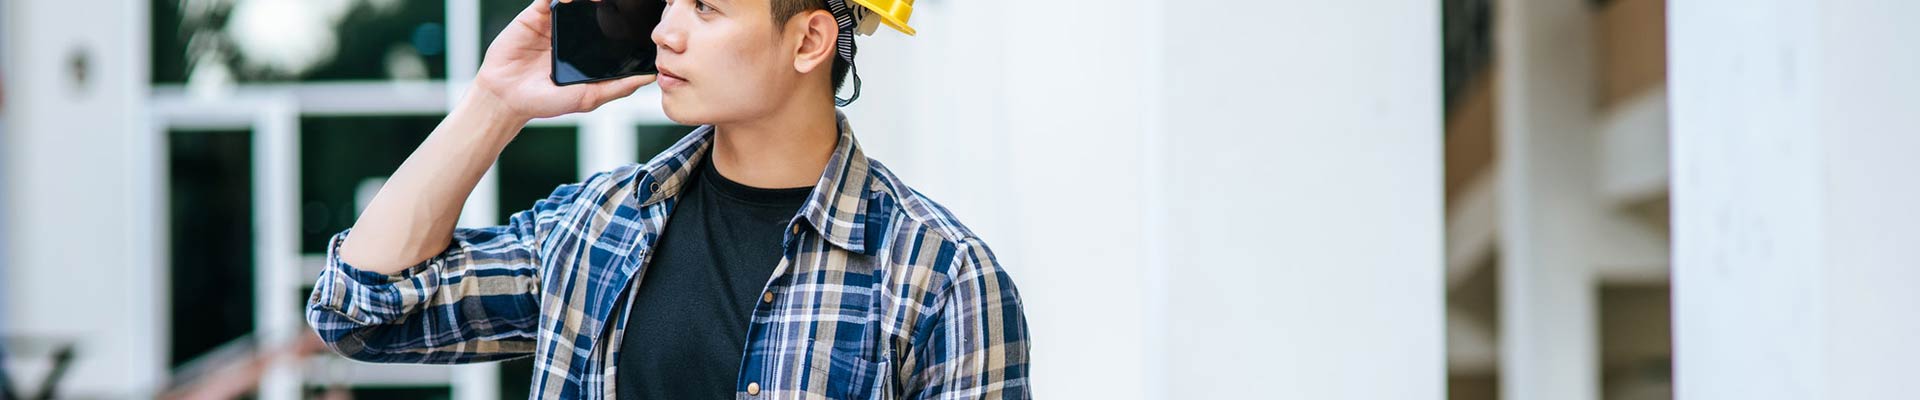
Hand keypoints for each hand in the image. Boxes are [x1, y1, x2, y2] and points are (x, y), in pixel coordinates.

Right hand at [470, 0, 654, 121]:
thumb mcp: (588, 97)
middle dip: (609, 2)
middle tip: (624, 0)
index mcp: (588, 50)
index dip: (623, 19)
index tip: (640, 15)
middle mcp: (574, 33)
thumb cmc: (546, 102)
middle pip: (595, 8)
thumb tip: (650, 78)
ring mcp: (555, 23)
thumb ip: (618, 87)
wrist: (506, 98)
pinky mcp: (535, 15)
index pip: (610, 28)